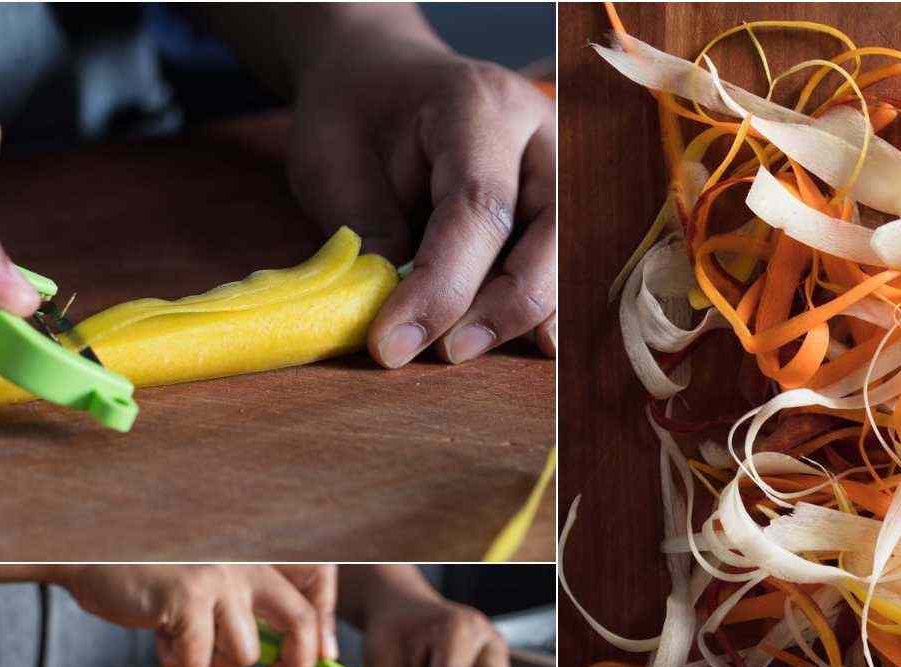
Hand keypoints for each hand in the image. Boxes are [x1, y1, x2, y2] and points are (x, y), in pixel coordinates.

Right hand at [58, 564, 337, 666]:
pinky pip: (203, 659)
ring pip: (246, 653)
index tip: (323, 656)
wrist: (89, 552)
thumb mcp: (216, 579)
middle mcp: (250, 555)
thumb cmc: (155, 573)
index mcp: (261, 548)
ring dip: (215, 661)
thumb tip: (317, 653)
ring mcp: (222, 576)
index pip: (320, 579)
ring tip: (184, 638)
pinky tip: (160, 635)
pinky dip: (180, 661)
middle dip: (299, 663)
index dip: (325, 626)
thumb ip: (258, 605)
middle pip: (303, 621)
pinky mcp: (190, 598)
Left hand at [286, 24, 554, 368]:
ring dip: (524, 315)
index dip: (441, 286)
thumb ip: (371, 236)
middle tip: (446, 353)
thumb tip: (398, 321)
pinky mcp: (560, 202)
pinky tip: (522, 344)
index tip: (393, 343)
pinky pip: (562, 263)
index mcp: (477, 106)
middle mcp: (538, 133)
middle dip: (502, 306)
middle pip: (549, 233)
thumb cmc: (354, 116)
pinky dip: (541, 308)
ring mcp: (559, 167)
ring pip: (567, 255)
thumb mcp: (333, 164)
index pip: (477, 206)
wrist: (382, 78)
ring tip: (467, 348)